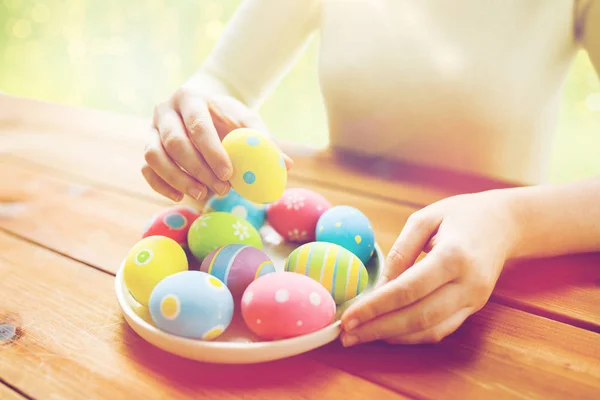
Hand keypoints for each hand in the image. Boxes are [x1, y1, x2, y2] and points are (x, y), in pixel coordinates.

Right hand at [142, 74, 292, 201]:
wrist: (203, 107)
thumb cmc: (227, 117)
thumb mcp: (246, 121)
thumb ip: (263, 141)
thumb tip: (286, 165)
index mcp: (191, 99)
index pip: (198, 125)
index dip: (212, 152)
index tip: (229, 173)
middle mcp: (165, 112)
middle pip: (174, 142)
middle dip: (198, 169)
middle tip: (222, 189)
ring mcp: (151, 130)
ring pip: (154, 156)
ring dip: (178, 179)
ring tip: (202, 194)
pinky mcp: (148, 147)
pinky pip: (147, 169)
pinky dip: (160, 185)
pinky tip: (180, 196)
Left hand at [340, 190, 520, 345]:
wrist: (505, 223)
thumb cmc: (461, 214)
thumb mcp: (425, 218)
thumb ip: (401, 251)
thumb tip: (380, 286)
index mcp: (454, 256)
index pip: (408, 290)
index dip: (376, 307)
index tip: (348, 317)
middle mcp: (467, 284)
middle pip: (418, 316)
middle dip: (378, 329)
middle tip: (346, 335)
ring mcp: (474, 300)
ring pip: (430, 330)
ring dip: (392, 337)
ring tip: (360, 337)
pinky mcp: (474, 308)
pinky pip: (441, 330)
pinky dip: (411, 336)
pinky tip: (386, 333)